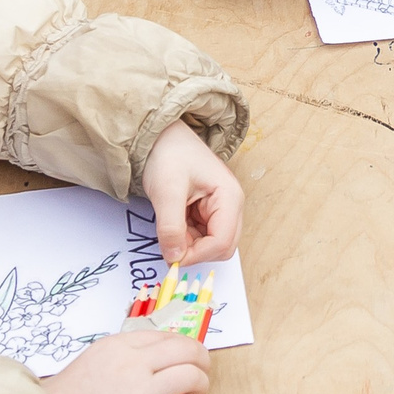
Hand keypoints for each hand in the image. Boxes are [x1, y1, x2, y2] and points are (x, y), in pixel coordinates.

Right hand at [40, 328, 210, 393]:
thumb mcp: (90, 363)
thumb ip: (121, 360)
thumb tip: (154, 367)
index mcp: (118, 345)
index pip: (167, 336)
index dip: (184, 349)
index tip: (187, 361)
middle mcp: (132, 363)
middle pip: (187, 350)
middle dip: (202, 363)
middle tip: (199, 379)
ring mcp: (138, 393)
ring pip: (192, 377)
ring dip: (201, 388)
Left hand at [141, 122, 242, 265]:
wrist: (161, 135)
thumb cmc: (169, 155)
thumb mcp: (166, 191)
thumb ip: (171, 227)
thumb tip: (174, 258)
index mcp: (229, 197)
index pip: (222, 242)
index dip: (196, 254)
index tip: (171, 255)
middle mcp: (231, 205)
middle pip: (222, 247)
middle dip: (196, 251)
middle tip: (170, 241)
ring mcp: (222, 209)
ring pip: (211, 244)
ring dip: (190, 244)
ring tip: (170, 223)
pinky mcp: (209, 211)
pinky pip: (202, 236)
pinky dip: (186, 237)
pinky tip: (174, 221)